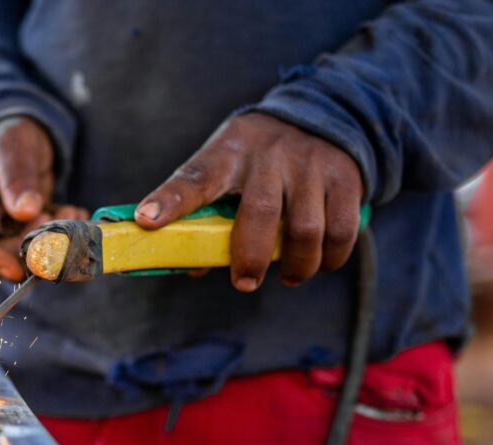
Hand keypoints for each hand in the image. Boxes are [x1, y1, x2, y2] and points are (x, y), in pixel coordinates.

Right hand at [0, 117, 88, 281]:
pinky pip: (38, 246)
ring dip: (48, 244)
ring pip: (19, 256)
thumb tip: (25, 211)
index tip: (17, 269)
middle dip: (26, 249)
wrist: (26, 135)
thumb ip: (16, 177)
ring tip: (72, 215)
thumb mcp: (12, 146)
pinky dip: (59, 237)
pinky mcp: (21, 233)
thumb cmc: (10, 134)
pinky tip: (75, 214)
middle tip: (54, 225)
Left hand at [134, 113, 362, 291]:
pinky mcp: (344, 176)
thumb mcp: (226, 166)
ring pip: (305, 228)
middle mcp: (268, 156)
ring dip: (296, 265)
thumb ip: (207, 212)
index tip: (147, 221)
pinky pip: (341, 229)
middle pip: (259, 213)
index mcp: (227, 154)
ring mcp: (309, 164)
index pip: (193, 178)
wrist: (322, 113)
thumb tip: (191, 265)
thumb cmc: (256, 157)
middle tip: (244, 283)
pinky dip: (331, 258)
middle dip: (250, 257)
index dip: (169, 201)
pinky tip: (320, 264)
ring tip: (288, 277)